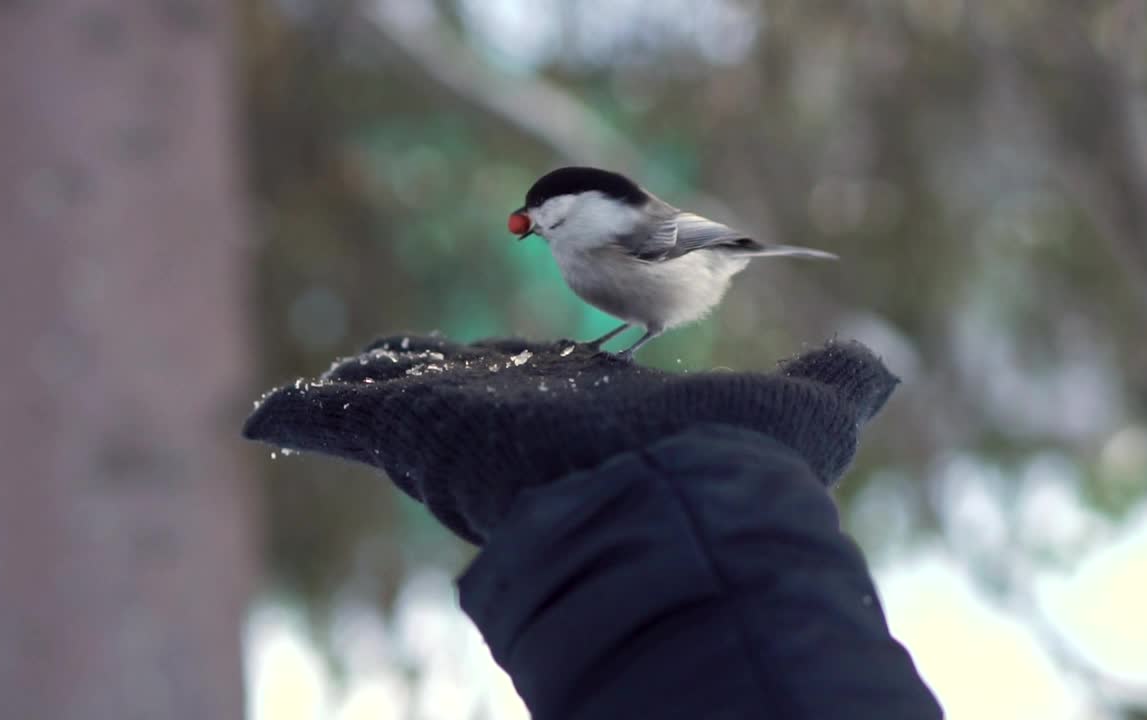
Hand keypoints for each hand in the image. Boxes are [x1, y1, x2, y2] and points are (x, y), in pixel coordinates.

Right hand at [242, 335, 897, 543]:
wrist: (674, 523)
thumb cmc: (736, 478)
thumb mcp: (804, 417)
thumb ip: (841, 387)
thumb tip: (886, 365)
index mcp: (586, 416)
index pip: (535, 390)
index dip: (508, 376)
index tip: (498, 363)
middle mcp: (519, 426)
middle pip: (454, 397)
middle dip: (420, 383)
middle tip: (385, 372)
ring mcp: (462, 433)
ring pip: (395, 406)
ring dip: (363, 395)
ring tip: (335, 388)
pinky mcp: (415, 435)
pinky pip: (336, 424)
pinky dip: (298, 419)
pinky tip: (260, 419)